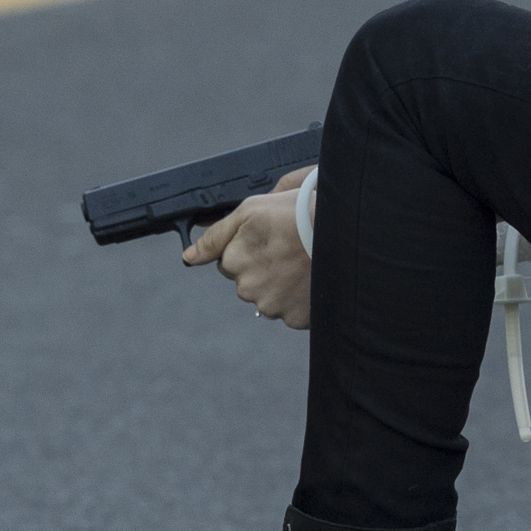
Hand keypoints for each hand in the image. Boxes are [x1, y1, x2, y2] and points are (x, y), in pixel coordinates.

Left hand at [184, 165, 312, 328]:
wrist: (341, 233)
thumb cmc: (297, 214)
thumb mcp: (250, 211)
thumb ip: (215, 236)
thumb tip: (189, 256)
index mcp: (233, 261)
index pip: (230, 261)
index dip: (250, 248)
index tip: (270, 238)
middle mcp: (247, 289)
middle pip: (248, 282)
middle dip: (263, 269)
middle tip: (288, 250)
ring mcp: (272, 306)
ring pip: (269, 298)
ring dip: (281, 285)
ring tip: (301, 264)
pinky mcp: (295, 319)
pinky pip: (291, 312)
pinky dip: (298, 299)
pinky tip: (309, 280)